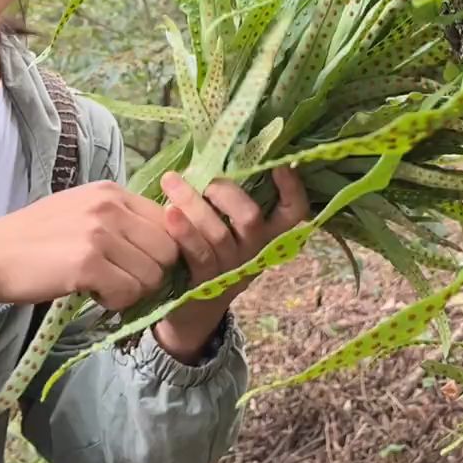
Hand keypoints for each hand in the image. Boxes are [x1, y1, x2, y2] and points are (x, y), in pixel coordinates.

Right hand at [0, 182, 178, 311]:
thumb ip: (117, 219)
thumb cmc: (35, 238)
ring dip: (132, 290)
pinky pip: (128, 292)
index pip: (167, 222)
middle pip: (167, 250)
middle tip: (123, 281)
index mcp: (111, 192)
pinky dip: (115, 301)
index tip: (139, 263)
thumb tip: (157, 242)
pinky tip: (93, 294)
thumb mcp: (81, 211)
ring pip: (151, 275)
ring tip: (103, 286)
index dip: (159, 249)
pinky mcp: (88, 264)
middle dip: (151, 272)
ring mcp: (100, 234)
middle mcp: (110, 207)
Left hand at [153, 166, 307, 363]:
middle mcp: (255, 253)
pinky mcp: (206, 285)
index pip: (294, 213)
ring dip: (192, 203)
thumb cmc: (206, 252)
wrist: (190, 311)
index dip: (292, 189)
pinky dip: (183, 230)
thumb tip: (212, 151)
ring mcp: (231, 270)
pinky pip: (197, 254)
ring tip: (171, 182)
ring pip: (218, 234)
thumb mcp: (226, 227)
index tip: (281, 164)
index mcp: (267, 236)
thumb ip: (225, 198)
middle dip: (223, 191)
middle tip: (200, 178)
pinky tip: (168, 213)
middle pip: (251, 218)